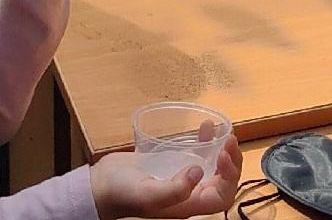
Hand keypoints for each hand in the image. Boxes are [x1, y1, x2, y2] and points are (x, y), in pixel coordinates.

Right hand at [89, 134, 241, 218]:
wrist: (99, 185)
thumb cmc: (121, 194)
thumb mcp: (148, 194)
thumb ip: (174, 189)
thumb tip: (199, 172)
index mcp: (187, 204)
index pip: (222, 196)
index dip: (230, 177)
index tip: (224, 155)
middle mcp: (188, 193)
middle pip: (223, 180)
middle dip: (232, 161)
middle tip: (229, 140)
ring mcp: (182, 178)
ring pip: (215, 166)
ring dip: (224, 151)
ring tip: (225, 134)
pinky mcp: (175, 164)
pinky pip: (198, 154)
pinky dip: (207, 140)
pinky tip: (207, 126)